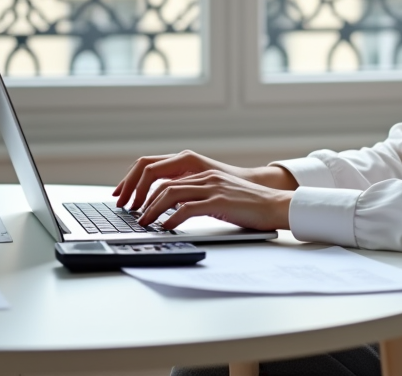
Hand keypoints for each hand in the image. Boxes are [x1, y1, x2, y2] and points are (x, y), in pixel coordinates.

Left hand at [133, 169, 292, 231]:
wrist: (274, 205)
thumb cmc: (248, 205)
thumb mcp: (218, 196)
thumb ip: (197, 197)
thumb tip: (171, 209)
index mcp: (202, 173)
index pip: (163, 173)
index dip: (141, 184)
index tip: (127, 197)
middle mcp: (205, 176)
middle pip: (162, 182)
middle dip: (140, 198)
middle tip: (130, 213)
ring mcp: (212, 187)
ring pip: (171, 193)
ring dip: (152, 210)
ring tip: (143, 222)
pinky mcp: (219, 201)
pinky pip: (187, 209)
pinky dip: (171, 218)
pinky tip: (165, 228)